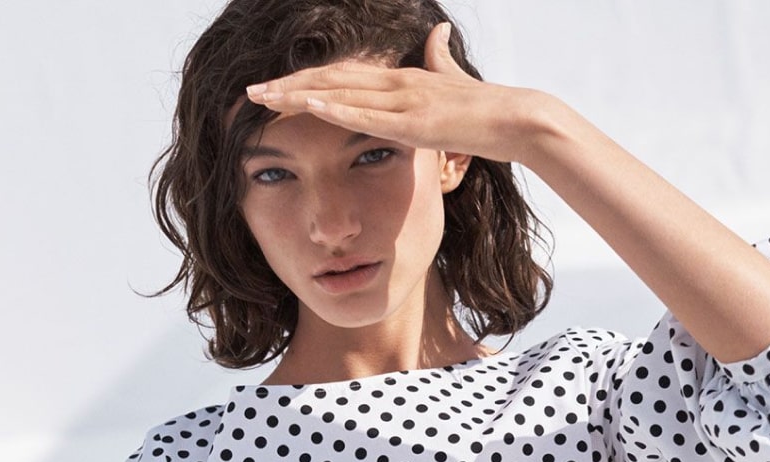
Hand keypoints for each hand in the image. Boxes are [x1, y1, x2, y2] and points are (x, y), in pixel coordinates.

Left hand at [244, 23, 537, 162]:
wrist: (518, 118)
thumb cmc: (488, 110)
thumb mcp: (456, 82)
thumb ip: (441, 59)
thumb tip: (438, 31)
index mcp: (404, 79)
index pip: (345, 77)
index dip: (309, 81)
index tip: (277, 88)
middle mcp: (397, 84)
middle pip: (332, 81)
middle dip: (289, 87)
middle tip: (251, 92)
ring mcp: (404, 101)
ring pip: (340, 94)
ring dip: (298, 97)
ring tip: (262, 100)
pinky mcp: (414, 121)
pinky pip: (366, 114)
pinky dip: (335, 108)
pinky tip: (308, 106)